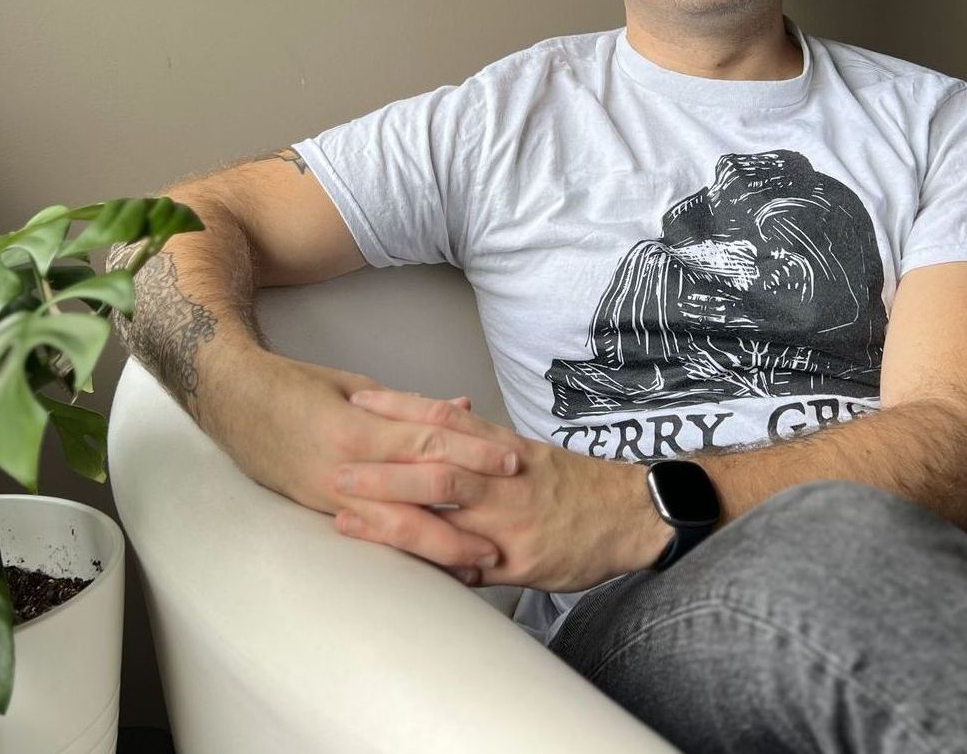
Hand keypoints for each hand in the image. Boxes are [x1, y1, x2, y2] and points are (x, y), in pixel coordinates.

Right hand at [205, 354, 518, 580]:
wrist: (231, 400)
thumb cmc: (294, 386)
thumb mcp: (355, 385)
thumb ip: (408, 406)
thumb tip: (459, 412)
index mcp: (360, 427)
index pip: (430, 442)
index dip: (474, 455)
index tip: (512, 464)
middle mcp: (346, 467)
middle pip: (419, 496)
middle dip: (467, 516)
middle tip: (509, 529)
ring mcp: (330, 494)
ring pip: (396, 529)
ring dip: (441, 548)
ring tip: (480, 564)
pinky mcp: (318, 510)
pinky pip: (370, 535)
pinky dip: (405, 550)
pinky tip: (429, 564)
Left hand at [332, 388, 671, 592]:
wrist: (630, 514)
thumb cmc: (576, 486)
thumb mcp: (531, 455)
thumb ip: (486, 448)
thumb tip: (446, 425)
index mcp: (504, 448)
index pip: (446, 419)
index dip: (401, 409)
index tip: (360, 401)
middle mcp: (504, 477)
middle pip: (436, 463)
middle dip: (383, 466)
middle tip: (336, 465)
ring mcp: (510, 519)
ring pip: (446, 510)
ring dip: (392, 512)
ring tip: (348, 515)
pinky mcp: (520, 560)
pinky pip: (471, 563)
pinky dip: (436, 562)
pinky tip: (400, 566)